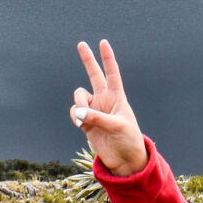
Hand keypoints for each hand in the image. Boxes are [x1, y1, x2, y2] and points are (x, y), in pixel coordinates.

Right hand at [69, 40, 148, 175]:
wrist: (124, 159)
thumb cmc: (128, 139)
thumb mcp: (117, 126)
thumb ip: (97, 117)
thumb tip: (78, 113)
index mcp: (117, 97)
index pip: (112, 73)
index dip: (107, 58)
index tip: (103, 43)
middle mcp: (105, 100)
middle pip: (94, 75)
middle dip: (88, 60)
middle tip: (81, 44)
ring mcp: (94, 110)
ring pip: (79, 96)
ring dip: (79, 104)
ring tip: (83, 118)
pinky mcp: (86, 122)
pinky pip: (75, 112)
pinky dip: (75, 116)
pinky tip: (80, 124)